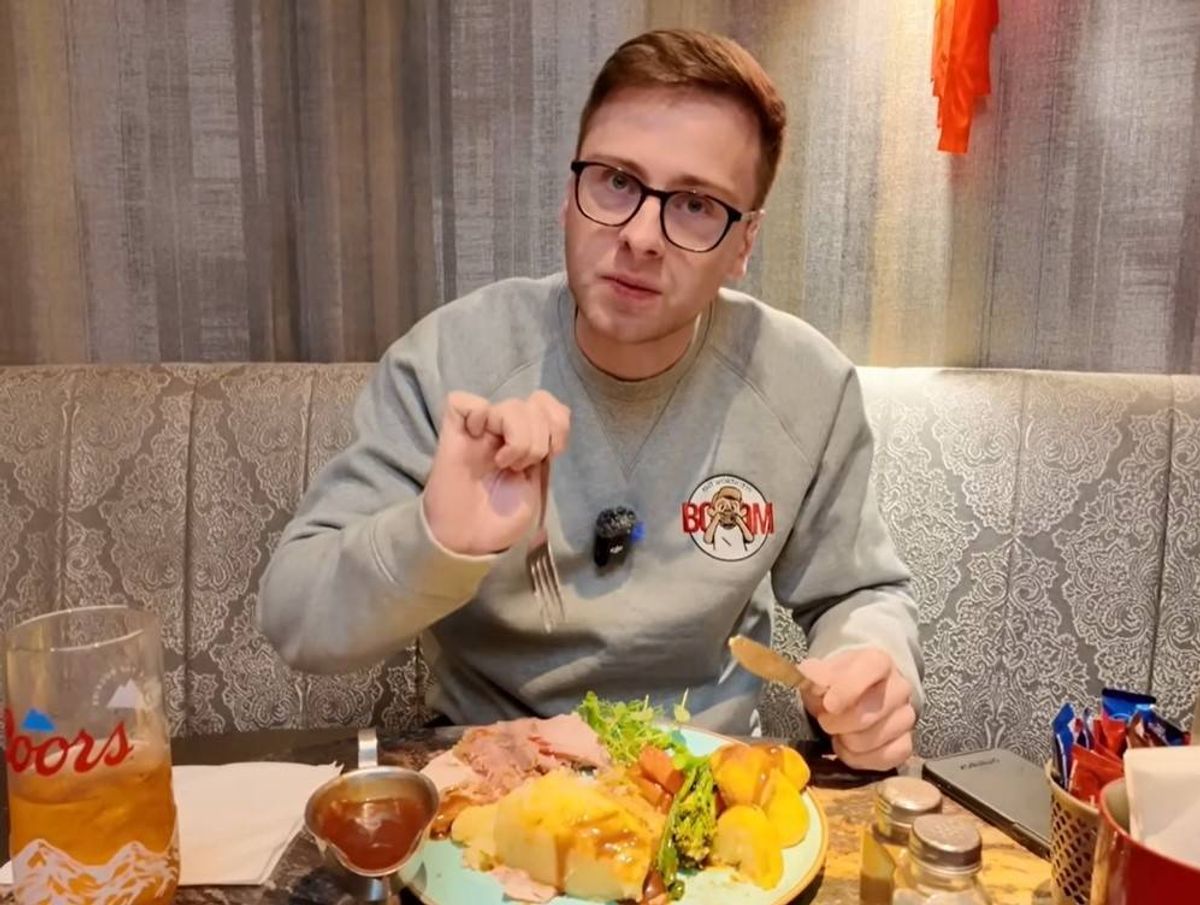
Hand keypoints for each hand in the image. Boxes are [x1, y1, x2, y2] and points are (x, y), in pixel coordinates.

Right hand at [423, 390, 570, 554]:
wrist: (468, 540)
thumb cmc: (499, 520)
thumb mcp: (536, 487)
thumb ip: (543, 454)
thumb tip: (550, 427)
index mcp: (525, 440)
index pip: (548, 405)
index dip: (558, 422)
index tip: (554, 452)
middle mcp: (503, 430)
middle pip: (535, 403)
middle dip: (539, 438)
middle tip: (522, 467)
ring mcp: (479, 428)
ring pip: (510, 404)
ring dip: (518, 437)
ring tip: (504, 463)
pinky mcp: (453, 430)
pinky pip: (465, 401)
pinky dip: (478, 415)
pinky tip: (477, 439)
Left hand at [796, 647, 914, 770]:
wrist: (856, 694)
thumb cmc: (837, 683)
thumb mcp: (821, 672)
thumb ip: (814, 675)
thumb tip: (813, 680)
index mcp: (879, 662)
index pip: (872, 668)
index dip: (849, 688)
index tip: (828, 705)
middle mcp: (899, 687)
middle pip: (870, 712)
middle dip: (839, 723)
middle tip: (825, 721)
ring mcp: (906, 716)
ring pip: (875, 739)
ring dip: (848, 742)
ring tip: (838, 733)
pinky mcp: (906, 743)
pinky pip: (886, 758)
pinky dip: (860, 759)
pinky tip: (848, 749)